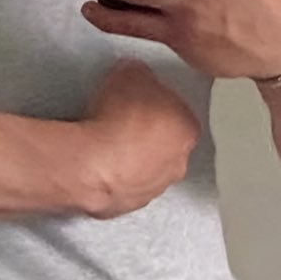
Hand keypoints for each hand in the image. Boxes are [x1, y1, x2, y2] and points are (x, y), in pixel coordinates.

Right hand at [79, 61, 200, 218]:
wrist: (92, 164)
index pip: (178, 112)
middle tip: (120, 121)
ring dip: (130, 159)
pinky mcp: (129, 206)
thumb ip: (140, 74)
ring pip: (145, 170)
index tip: (137, 100)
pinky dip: (112, 177)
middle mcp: (179, 164)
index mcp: (188, 129)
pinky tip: (95, 164)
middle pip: (165, 144)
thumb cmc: (117, 119)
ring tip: (104, 145)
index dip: (156, 104)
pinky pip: (122, 187)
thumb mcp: (131, 73)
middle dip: (146, 135)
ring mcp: (154, 189)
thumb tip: (136, 74)